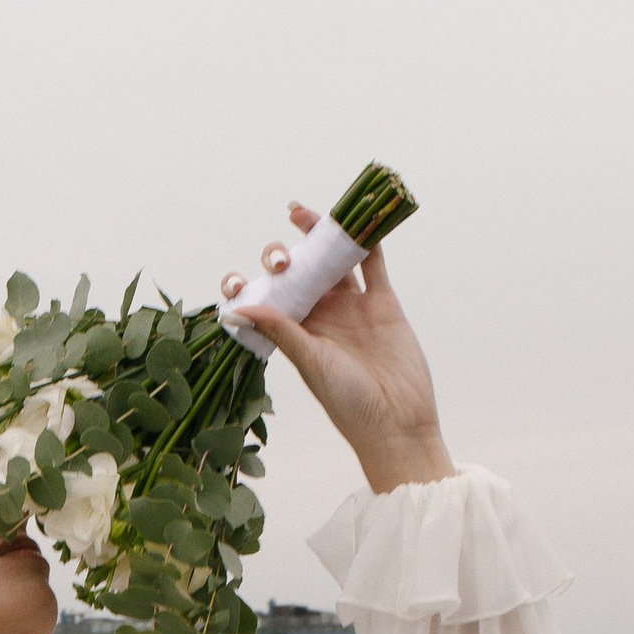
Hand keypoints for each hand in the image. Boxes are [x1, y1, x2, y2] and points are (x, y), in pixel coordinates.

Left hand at [232, 206, 452, 492]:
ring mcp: (353, 307)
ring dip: (319, 236)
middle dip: (282, 258)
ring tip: (300, 212)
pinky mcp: (384, 303)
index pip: (265, 300)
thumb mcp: (310, 363)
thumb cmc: (348, 402)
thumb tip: (235, 308)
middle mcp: (321, 315)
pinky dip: (367, 241)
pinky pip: (373, 265)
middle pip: (297, 273)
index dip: (249, 285)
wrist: (397, 421)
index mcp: (295, 332)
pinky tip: (357, 217)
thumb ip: (279, 330)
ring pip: (332, 262)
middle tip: (282, 261)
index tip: (239, 281)